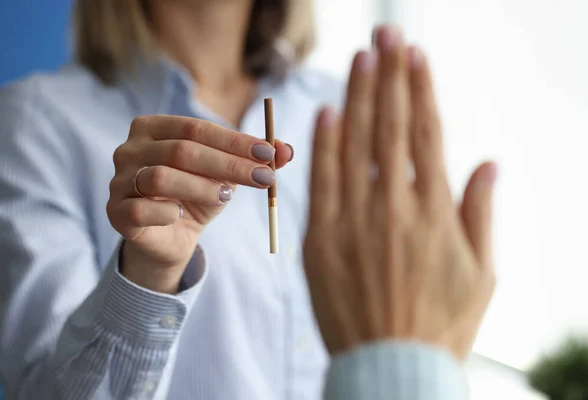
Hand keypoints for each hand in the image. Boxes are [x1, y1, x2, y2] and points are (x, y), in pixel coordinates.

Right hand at [107, 115, 292, 292]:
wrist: (170, 239)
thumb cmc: (197, 197)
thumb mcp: (227, 176)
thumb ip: (255, 160)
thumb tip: (289, 150)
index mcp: (153, 128)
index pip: (197, 128)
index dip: (235, 141)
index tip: (269, 155)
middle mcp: (129, 149)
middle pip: (182, 151)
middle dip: (229, 164)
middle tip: (264, 177)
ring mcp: (118, 180)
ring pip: (162, 178)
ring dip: (202, 187)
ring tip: (226, 197)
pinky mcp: (115, 212)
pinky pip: (143, 210)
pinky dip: (169, 212)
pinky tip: (182, 216)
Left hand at [303, 25, 496, 360]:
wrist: (391, 368)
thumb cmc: (442, 324)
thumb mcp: (482, 273)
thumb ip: (482, 213)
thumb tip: (489, 163)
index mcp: (435, 213)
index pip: (426, 135)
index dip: (419, 91)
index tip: (415, 56)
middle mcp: (394, 209)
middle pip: (389, 128)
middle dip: (388, 76)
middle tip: (386, 34)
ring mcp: (353, 223)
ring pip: (354, 146)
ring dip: (356, 97)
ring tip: (360, 58)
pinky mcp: (320, 241)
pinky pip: (320, 184)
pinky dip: (323, 145)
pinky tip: (327, 112)